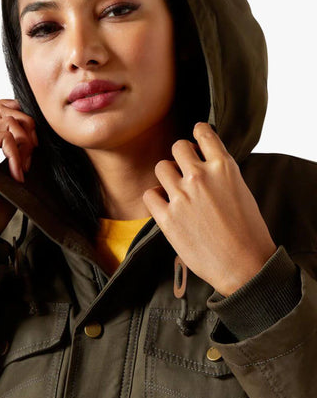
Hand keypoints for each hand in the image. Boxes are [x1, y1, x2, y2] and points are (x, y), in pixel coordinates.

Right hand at [0, 99, 37, 239]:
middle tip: (33, 155)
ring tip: (24, 167)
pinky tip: (17, 174)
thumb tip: (36, 133)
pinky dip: (17, 154)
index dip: (19, 116)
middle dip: (27, 129)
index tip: (33, 141)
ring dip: (24, 144)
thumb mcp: (12, 168)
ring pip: (8, 121)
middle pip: (5, 110)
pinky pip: (6, 136)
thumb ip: (18, 148)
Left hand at [143, 122, 276, 295]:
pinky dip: (155, 199)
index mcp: (224, 167)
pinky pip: (149, 194)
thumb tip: (204, 162)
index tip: (195, 139)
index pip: (203, 131)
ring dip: (167, 177)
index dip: (197, 134)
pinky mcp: (167, 218)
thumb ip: (221, 173)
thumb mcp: (242, 191)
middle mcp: (200, 177)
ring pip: (161, 167)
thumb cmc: (248, 232)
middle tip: (185, 171)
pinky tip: (165, 206)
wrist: (244, 266)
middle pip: (177, 147)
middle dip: (181, 157)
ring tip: (176, 190)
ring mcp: (181, 197)